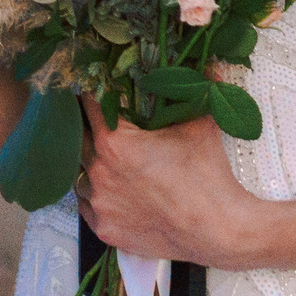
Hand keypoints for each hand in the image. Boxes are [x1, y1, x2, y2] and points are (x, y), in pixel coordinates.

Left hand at [77, 100, 271, 269]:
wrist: (219, 231)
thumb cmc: (208, 177)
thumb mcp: (201, 125)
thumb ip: (198, 90)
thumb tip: (211, 64)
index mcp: (114, 142)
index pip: (89, 105)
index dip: (93, 93)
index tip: (95, 88)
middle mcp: (98, 172)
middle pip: (76, 139)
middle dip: (87, 128)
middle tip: (101, 121)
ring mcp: (99, 204)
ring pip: (79, 174)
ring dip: (90, 164)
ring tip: (108, 158)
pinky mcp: (105, 229)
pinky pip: (87, 206)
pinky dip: (95, 195)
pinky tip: (111, 189)